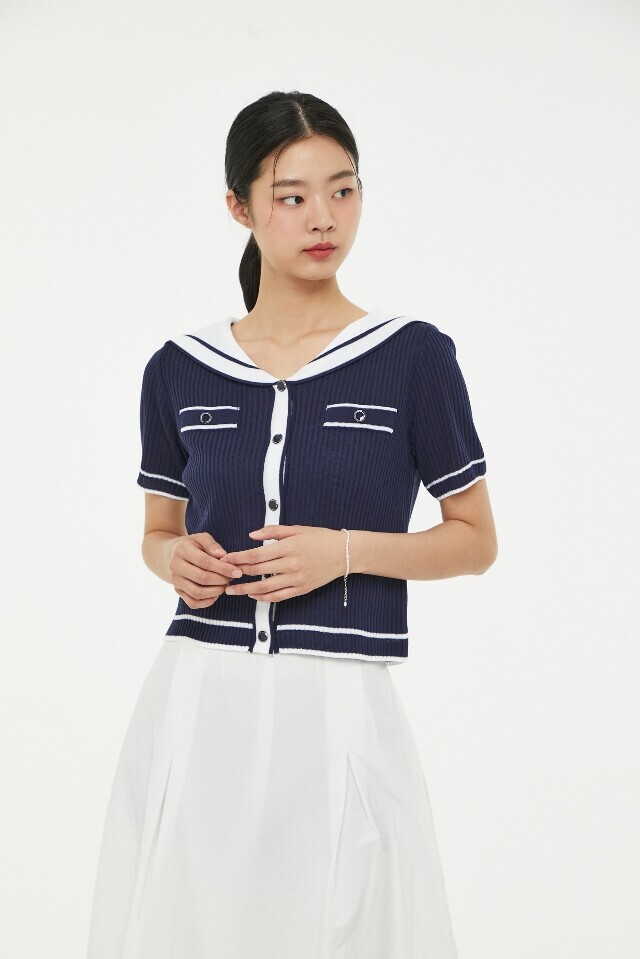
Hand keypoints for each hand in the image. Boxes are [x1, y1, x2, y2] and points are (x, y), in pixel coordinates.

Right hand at [169, 532, 242, 608]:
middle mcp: (175, 566)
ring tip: (225, 586)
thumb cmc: (194, 546)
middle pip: (201, 578)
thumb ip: (213, 545)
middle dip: (221, 580)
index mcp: (182, 550)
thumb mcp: (202, 538)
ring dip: (215, 592)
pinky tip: (216, 594)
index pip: (205, 562)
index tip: (237, 572)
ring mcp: (175, 581)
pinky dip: (207, 602)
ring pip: (197, 593)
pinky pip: (193, 603)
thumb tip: (223, 556)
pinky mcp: (178, 591)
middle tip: (231, 579)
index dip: (223, 568)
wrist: (174, 554)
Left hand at [219, 525, 345, 601]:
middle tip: (223, 574)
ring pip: (266, 587)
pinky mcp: (302, 589)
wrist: (344, 553)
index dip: (238, 558)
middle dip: (238, 573)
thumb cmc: (320, 537)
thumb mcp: (297, 529)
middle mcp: (291, 564)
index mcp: (288, 547)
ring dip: (246, 589)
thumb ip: (273, 531)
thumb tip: (251, 535)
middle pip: (258, 571)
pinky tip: (253, 595)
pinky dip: (264, 597)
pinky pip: (279, 596)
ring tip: (232, 590)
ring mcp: (297, 578)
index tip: (225, 559)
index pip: (257, 555)